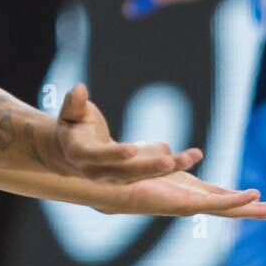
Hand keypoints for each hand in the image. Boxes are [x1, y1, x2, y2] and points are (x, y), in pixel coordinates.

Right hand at [54, 83, 202, 182]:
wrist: (72, 153)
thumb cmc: (73, 126)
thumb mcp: (70, 112)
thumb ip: (74, 102)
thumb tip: (79, 88)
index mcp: (82, 155)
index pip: (99, 156)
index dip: (114, 155)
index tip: (132, 149)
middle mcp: (99, 172)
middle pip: (126, 172)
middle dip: (149, 167)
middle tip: (170, 161)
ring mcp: (116, 178)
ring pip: (144, 175)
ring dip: (168, 167)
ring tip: (192, 157)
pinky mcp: (132, 177)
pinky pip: (154, 173)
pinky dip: (173, 166)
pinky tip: (194, 156)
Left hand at [100, 170, 265, 219]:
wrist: (110, 183)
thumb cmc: (131, 171)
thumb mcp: (158, 160)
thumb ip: (168, 156)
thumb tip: (167, 149)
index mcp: (189, 191)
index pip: (222, 195)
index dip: (242, 197)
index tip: (263, 198)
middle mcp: (192, 200)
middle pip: (231, 207)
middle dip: (256, 210)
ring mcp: (190, 205)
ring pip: (227, 209)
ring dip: (250, 208)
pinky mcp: (185, 204)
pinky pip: (215, 203)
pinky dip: (234, 201)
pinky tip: (251, 197)